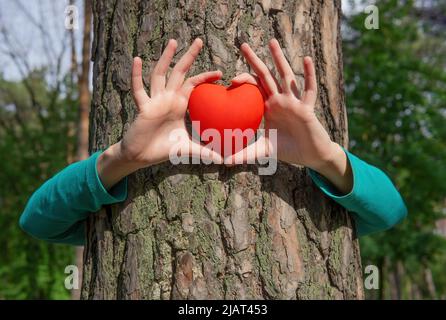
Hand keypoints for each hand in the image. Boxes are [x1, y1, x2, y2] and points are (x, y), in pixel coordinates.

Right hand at [97, 38, 222, 189]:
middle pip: (179, 72)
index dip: (205, 77)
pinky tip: (137, 60)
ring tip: (173, 41)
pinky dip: (136, 75)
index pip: (193, 85)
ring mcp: (154, 101)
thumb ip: (203, 152)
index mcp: (179, 105)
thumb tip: (222, 161)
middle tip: (199, 40)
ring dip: (165, 58)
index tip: (220, 73)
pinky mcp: (143, 108)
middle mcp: (167, 99)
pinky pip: (139, 90)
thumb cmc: (162, 149)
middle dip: (188, 57)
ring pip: (160, 75)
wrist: (141, 157)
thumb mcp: (187, 149)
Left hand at [226, 39, 352, 193]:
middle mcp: (280, 100)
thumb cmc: (289, 149)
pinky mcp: (307, 108)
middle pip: (265, 76)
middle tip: (242, 44)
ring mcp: (294, 102)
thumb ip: (246, 154)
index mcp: (268, 107)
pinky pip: (308, 89)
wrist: (311, 155)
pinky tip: (306, 59)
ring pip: (286, 76)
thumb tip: (225, 162)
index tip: (230, 79)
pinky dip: (309, 74)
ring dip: (279, 59)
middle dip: (254, 60)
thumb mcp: (265, 150)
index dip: (243, 80)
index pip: (253, 88)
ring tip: (271, 41)